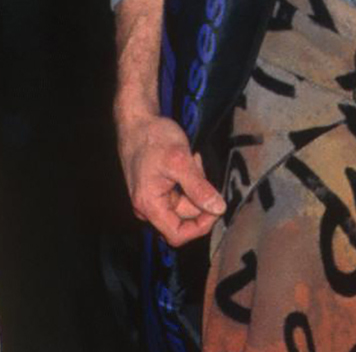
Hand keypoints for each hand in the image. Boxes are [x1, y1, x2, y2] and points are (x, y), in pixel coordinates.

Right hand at [118, 110, 225, 244]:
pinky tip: (188, 160)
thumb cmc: (153, 138)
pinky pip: (180, 192)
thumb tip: (218, 209)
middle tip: (199, 168)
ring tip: (192, 160)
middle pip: (184, 218)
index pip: (178, 235)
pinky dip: (189, 178)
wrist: (137, 120)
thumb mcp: (180, 161)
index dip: (200, 226)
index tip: (216, 207)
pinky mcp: (157, 188)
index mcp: (149, 206)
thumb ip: (199, 188)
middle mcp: (148, 207)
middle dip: (199, 195)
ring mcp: (152, 198)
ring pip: (185, 202)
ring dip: (195, 184)